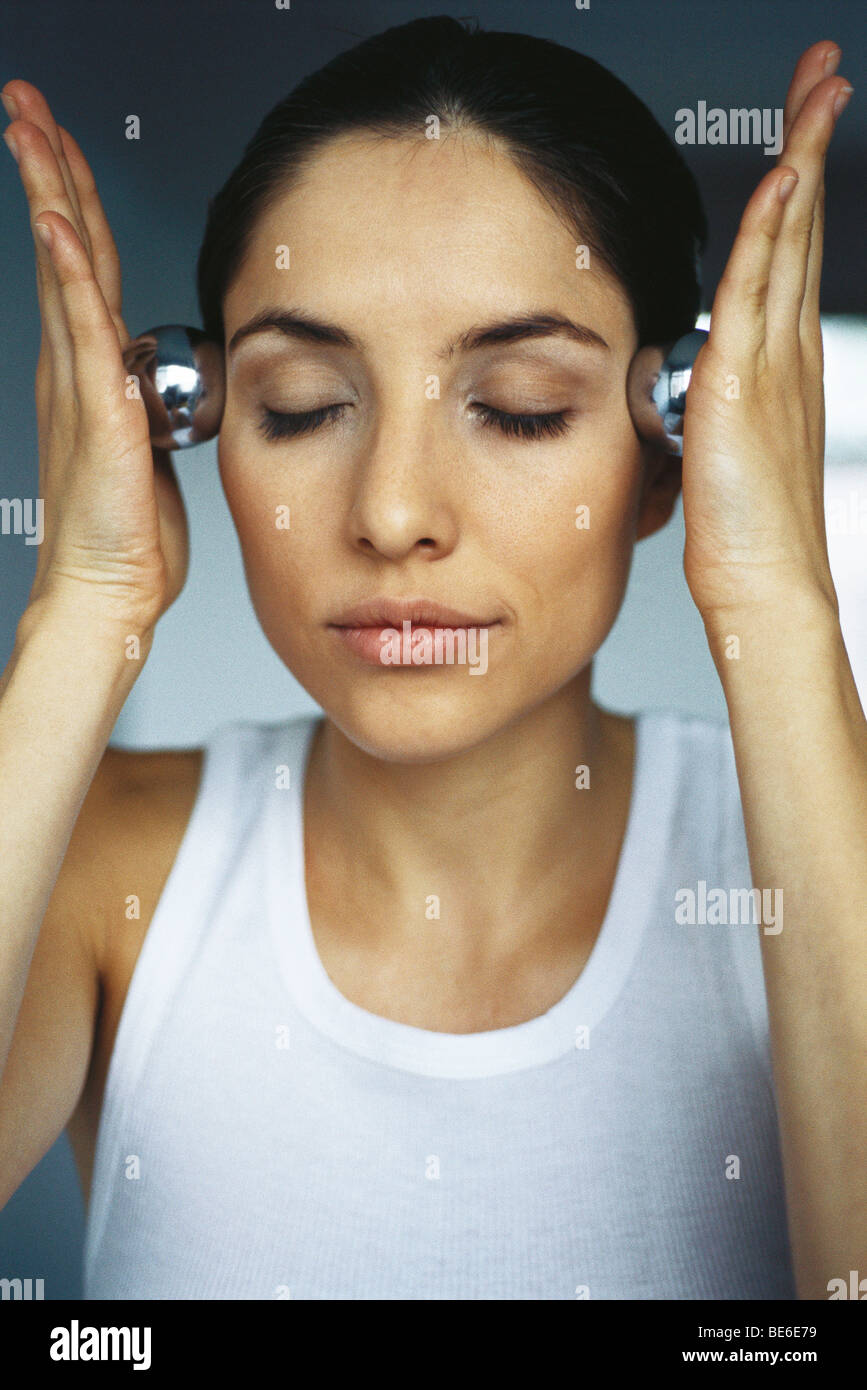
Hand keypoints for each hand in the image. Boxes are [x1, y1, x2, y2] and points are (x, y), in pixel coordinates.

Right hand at [2, 79, 188, 636]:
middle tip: (23, 101)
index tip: (57, 142)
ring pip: (66, 267)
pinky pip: (82, 328)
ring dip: (48, 192)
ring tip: (25, 126)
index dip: (74, 200)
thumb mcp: (151, 449)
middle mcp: (76, 366)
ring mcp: (80, 383)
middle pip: (65, 246)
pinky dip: (70, 272)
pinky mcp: (98, 410)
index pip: (87, 266)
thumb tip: (164, 383)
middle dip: (46, 167)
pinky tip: (55, 222)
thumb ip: (150, 403)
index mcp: (92, 371)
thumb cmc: (132, 532)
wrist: (111, 589)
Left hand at [677, 41, 851, 625]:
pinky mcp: (745, 382)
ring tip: (820, 89)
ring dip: (802, 157)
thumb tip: (692, 381)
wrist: (765, 583)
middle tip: (826, 74)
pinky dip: (773, 231)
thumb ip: (715, 397)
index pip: (791, 250)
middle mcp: (788, 348)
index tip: (804, 126)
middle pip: (803, 223)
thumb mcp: (725, 444)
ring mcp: (774, 360)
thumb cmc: (744, 531)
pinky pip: (758, 290)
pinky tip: (782, 179)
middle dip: (813, 140)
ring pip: (791, 237)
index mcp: (781, 360)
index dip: (798, 183)